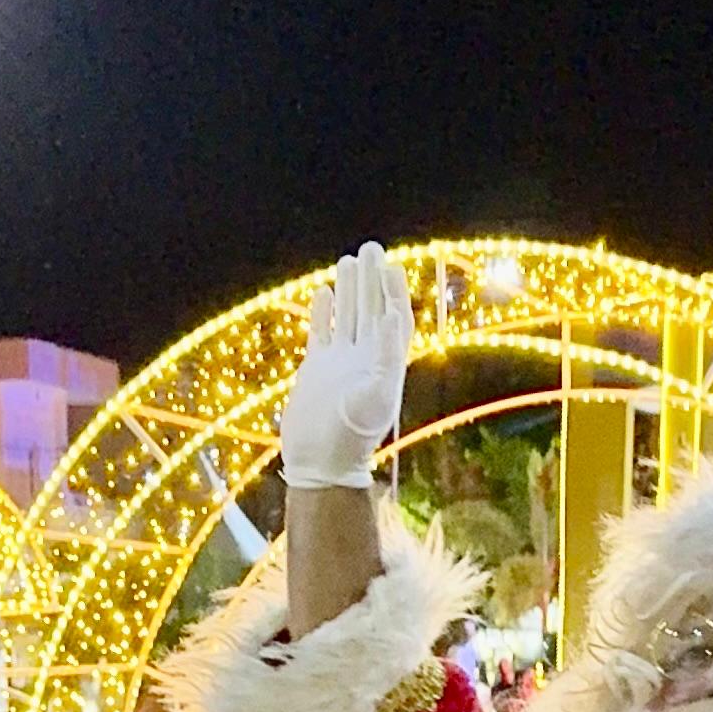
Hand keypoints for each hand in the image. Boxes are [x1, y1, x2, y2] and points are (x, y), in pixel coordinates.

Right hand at [279, 243, 412, 490]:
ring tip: (349, 260)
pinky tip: (324, 292)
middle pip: (372, 311)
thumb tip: (391, 317)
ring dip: (350, 290)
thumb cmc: (352, 436)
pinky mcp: (317, 369)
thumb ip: (387, 356)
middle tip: (371, 248)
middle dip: (372, 281)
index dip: (395, 293)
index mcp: (386, 364)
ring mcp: (340, 364)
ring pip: (347, 317)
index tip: (392, 267)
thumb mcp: (376, 396)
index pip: (395, 319)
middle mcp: (365, 360)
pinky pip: (322, 334)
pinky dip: (323, 313)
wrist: (321, 462)